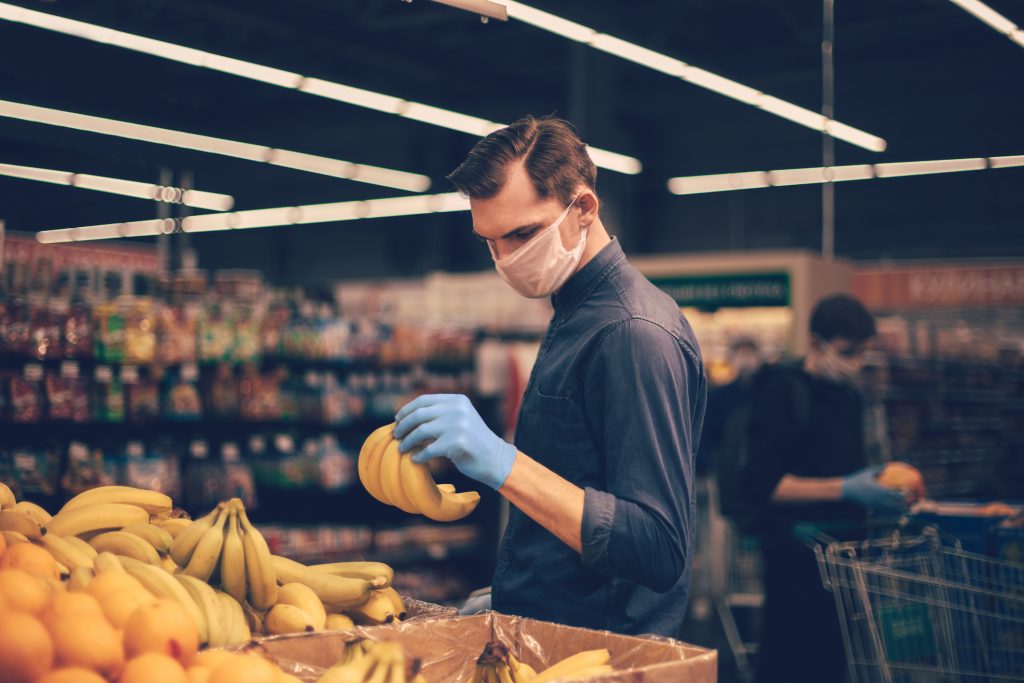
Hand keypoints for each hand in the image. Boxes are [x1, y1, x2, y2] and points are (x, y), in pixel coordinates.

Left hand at [393, 394, 515, 489]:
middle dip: (403, 425)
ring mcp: (458, 425)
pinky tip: (416, 459)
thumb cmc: (473, 442)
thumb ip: (440, 415)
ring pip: (421, 431)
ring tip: (402, 448)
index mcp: (457, 400)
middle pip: (419, 414)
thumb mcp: (460, 420)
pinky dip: (419, 455)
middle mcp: (457, 409)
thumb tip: (406, 418)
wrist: (496, 459)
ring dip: (408, 441)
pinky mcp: (457, 442)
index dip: (407, 410)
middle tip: (396, 435)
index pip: (424, 400)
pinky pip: (429, 449)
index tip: (397, 419)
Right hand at [841, 465, 907, 512]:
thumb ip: (878, 469)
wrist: (846, 491)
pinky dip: (891, 511)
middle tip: (912, 500)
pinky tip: (895, 511)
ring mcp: (876, 504)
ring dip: (900, 509)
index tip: (911, 490)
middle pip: (896, 503)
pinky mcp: (872, 508)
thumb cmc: (856, 480)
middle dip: (906, 502)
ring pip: (892, 509)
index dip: (905, 493)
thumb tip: (887, 467)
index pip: (896, 493)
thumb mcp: (867, 472)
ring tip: (907, 508)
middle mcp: (879, 498)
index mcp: (880, 489)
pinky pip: (884, 511)